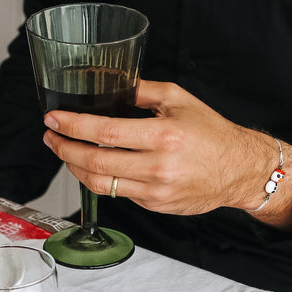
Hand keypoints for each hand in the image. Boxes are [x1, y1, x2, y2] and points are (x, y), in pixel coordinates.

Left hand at [43, 81, 291, 229]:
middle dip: (65, 149)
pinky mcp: (155, 205)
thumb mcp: (180, 99)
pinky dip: (100, 179)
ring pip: (101, 185)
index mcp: (164, 135)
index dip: (73, 126)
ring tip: (65, 152)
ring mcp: (156, 191)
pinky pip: (119, 194)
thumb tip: (109, 85)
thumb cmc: (212, 133)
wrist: (239, 170)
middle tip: (51, 137)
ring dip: (76, 168)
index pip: (105, 133)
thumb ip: (142, 91)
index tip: (54, 120)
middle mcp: (158, 167)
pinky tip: (94, 166)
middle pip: (95, 162)